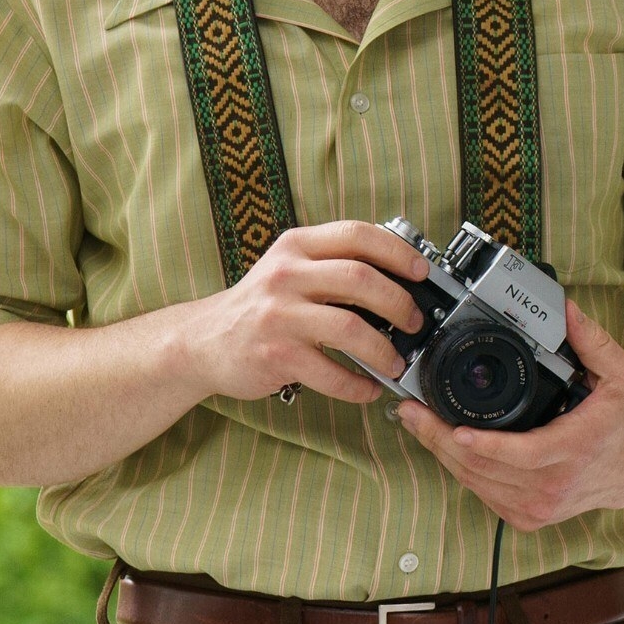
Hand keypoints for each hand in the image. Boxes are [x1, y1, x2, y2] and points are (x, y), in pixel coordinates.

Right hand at [178, 221, 428, 405]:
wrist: (201, 341)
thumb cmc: (258, 305)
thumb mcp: (290, 268)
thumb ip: (333, 264)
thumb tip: (401, 277)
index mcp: (296, 246)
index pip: (357, 235)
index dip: (397, 251)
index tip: (421, 270)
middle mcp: (286, 275)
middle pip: (360, 279)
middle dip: (400, 302)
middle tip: (414, 322)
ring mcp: (278, 315)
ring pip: (350, 327)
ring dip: (384, 349)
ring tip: (396, 361)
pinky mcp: (275, 355)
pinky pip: (330, 372)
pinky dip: (357, 385)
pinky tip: (367, 388)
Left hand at [398, 305, 623, 530]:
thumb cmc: (617, 421)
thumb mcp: (619, 375)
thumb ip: (592, 341)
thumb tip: (564, 310)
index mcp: (575, 450)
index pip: (523, 454)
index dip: (486, 445)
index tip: (457, 430)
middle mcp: (553, 486)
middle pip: (483, 469)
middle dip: (440, 439)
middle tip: (411, 411)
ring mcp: (536, 507)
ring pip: (473, 482)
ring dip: (440, 452)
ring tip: (416, 422)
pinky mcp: (523, 516)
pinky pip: (479, 492)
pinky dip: (457, 468)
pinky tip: (442, 444)